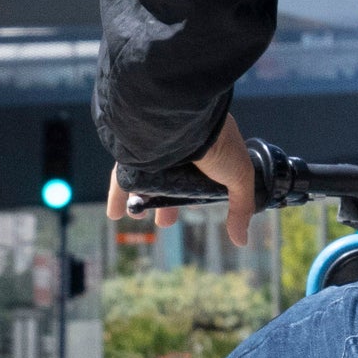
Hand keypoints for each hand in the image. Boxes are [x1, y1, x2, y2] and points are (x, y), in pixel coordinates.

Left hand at [107, 115, 258, 249]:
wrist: (184, 117)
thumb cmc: (216, 143)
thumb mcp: (238, 176)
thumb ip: (241, 207)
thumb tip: (242, 239)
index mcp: (205, 150)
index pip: (197, 178)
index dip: (192, 197)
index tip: (188, 210)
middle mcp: (178, 149)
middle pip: (169, 182)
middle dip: (166, 204)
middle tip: (164, 222)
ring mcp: (154, 150)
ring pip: (146, 180)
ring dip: (142, 200)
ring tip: (138, 215)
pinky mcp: (133, 153)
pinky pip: (122, 178)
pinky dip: (118, 196)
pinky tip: (115, 214)